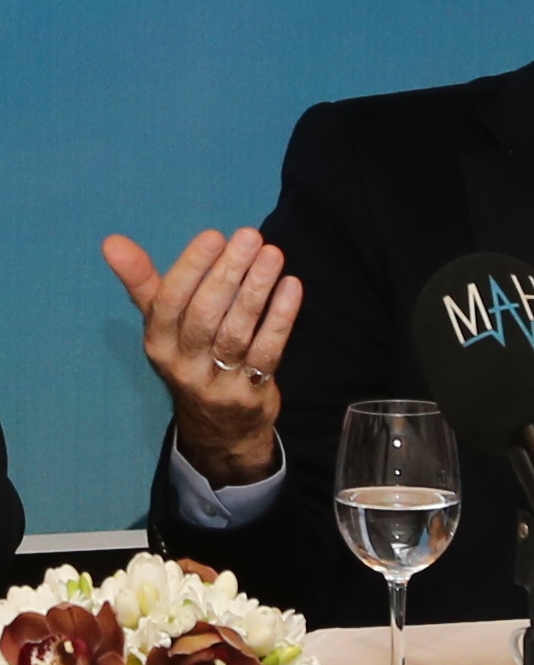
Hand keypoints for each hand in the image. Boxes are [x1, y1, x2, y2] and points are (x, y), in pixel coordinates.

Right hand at [103, 228, 302, 488]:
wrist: (217, 428)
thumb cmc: (189, 356)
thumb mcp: (162, 325)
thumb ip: (142, 281)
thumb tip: (112, 241)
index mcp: (158, 343)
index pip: (169, 303)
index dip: (191, 269)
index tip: (214, 235)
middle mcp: (183, 365)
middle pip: (205, 316)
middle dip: (228, 273)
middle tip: (250, 236)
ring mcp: (217, 382)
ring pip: (236, 333)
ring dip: (256, 291)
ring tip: (271, 255)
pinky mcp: (251, 393)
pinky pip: (267, 353)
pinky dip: (280, 319)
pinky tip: (291, 286)